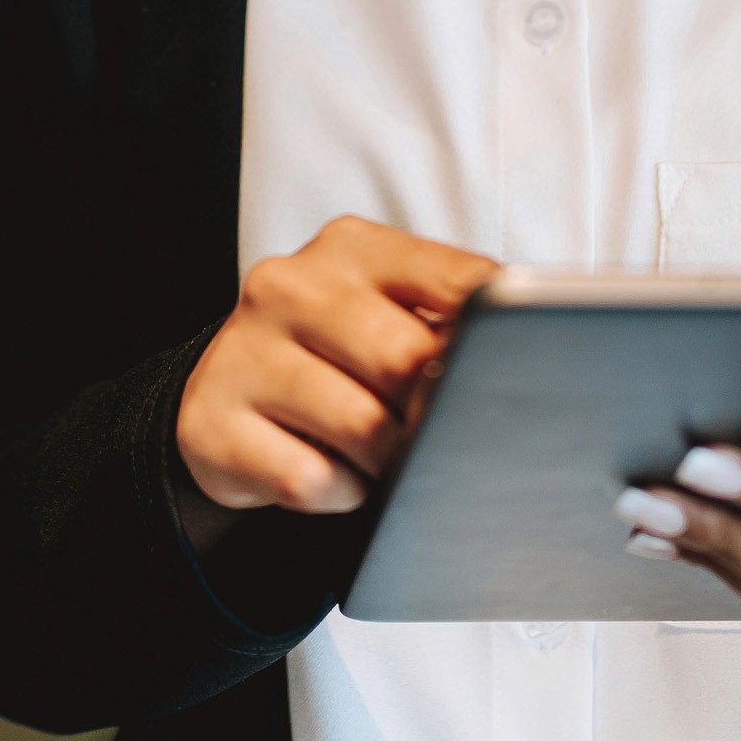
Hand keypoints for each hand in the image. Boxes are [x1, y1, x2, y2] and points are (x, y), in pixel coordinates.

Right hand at [177, 216, 497, 517]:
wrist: (225, 396)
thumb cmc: (335, 357)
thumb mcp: (391, 314)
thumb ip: (452, 319)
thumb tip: (531, 355)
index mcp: (350, 247)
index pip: (459, 284)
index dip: (491, 343)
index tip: (495, 376)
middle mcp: (288, 285)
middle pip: (407, 358)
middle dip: (431, 410)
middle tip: (429, 429)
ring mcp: (242, 350)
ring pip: (362, 427)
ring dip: (386, 461)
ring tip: (373, 453)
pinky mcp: (210, 421)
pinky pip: (310, 480)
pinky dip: (339, 493)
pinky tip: (329, 473)